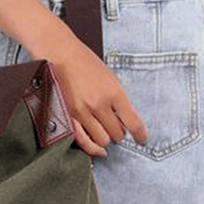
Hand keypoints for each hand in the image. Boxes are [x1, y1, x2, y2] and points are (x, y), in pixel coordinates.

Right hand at [43, 40, 148, 159]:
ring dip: (105, 137)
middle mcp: (99, 104)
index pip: (133, 122)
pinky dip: (92, 148)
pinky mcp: (68, 116)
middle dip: (119, 131)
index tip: (142, 138)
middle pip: (117, 134)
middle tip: (116, 125)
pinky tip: (98, 150)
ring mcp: (82, 112)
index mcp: (113, 92)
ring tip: (103, 129)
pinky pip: (83, 141)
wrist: (61, 54)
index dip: (140, 134)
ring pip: (102, 140)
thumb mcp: (110, 77)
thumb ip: (120, 99)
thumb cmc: (85, 62)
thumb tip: (129, 120)